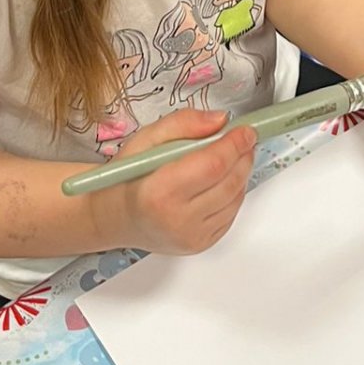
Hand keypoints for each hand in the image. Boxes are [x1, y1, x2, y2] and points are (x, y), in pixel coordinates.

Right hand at [100, 109, 254, 254]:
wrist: (117, 217)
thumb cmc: (128, 177)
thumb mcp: (146, 139)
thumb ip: (183, 123)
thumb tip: (220, 120)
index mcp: (159, 192)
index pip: (212, 165)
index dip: (234, 145)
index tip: (245, 130)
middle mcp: (177, 220)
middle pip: (229, 182)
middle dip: (243, 156)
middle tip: (244, 138)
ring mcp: (191, 237)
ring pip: (235, 198)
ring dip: (242, 173)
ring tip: (235, 156)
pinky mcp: (201, 244)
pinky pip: (231, 214)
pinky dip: (234, 192)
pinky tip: (224, 179)